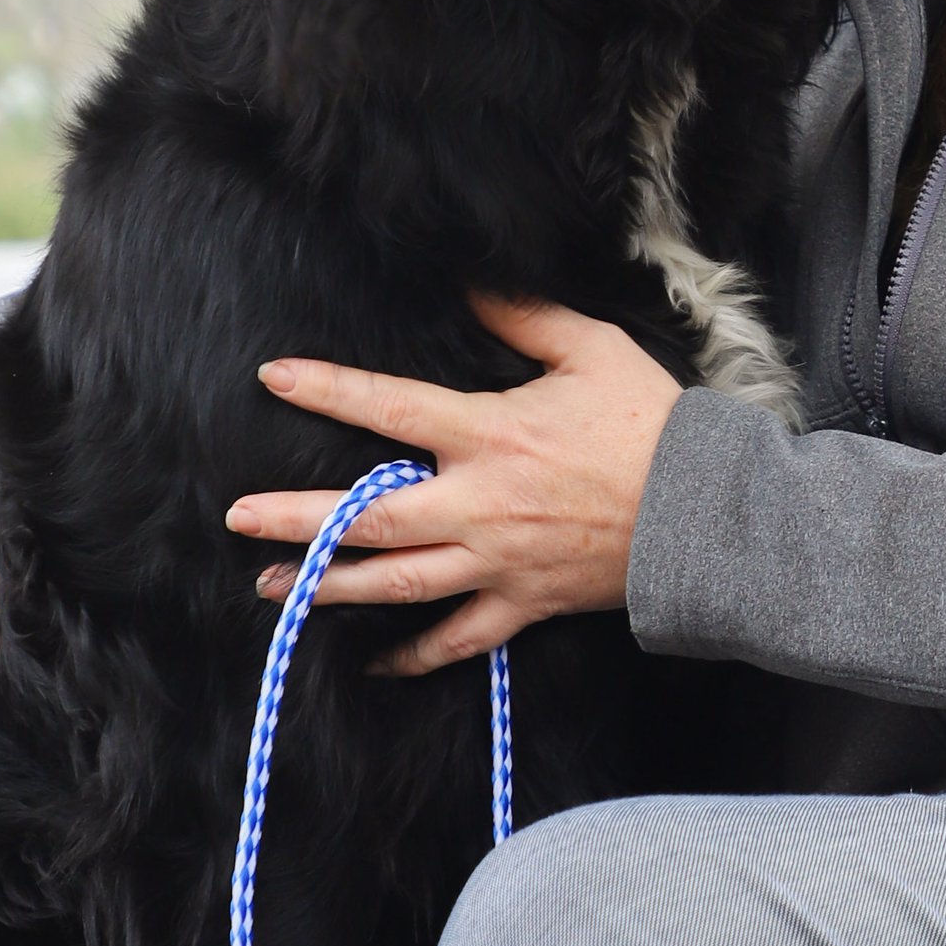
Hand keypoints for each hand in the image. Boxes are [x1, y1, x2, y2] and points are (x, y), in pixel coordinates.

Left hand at [226, 297, 683, 673]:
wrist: (706, 515)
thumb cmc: (650, 425)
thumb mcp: (592, 350)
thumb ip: (525, 317)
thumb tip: (472, 287)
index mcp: (492, 434)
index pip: (391, 407)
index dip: (329, 390)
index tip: (275, 378)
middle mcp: (481, 504)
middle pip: (370, 517)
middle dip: (297, 518)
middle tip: (239, 517)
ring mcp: (497, 562)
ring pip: (396, 582)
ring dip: (330, 586)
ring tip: (273, 585)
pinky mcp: (521, 605)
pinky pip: (455, 640)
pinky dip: (411, 655)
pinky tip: (369, 658)